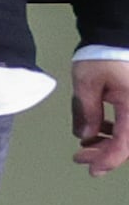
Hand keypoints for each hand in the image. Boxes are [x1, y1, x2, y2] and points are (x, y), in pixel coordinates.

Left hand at [78, 55, 125, 175]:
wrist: (116, 35)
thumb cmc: (103, 55)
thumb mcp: (88, 83)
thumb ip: (87, 111)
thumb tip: (85, 137)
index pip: (125, 143)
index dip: (109, 159)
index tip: (92, 169)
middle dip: (106, 154)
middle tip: (80, 157)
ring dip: (110, 143)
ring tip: (86, 145)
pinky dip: (116, 131)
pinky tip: (98, 130)